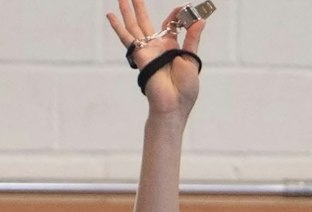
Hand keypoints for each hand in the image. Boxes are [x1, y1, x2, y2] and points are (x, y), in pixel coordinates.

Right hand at [108, 0, 204, 116]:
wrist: (174, 103)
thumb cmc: (185, 87)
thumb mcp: (192, 58)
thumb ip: (193, 38)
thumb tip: (200, 20)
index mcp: (172, 47)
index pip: (170, 25)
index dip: (177, 16)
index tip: (185, 8)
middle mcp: (157, 47)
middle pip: (146, 23)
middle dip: (140, 8)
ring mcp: (147, 50)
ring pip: (134, 26)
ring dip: (128, 12)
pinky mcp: (139, 54)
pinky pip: (127, 38)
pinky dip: (118, 27)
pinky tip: (110, 16)